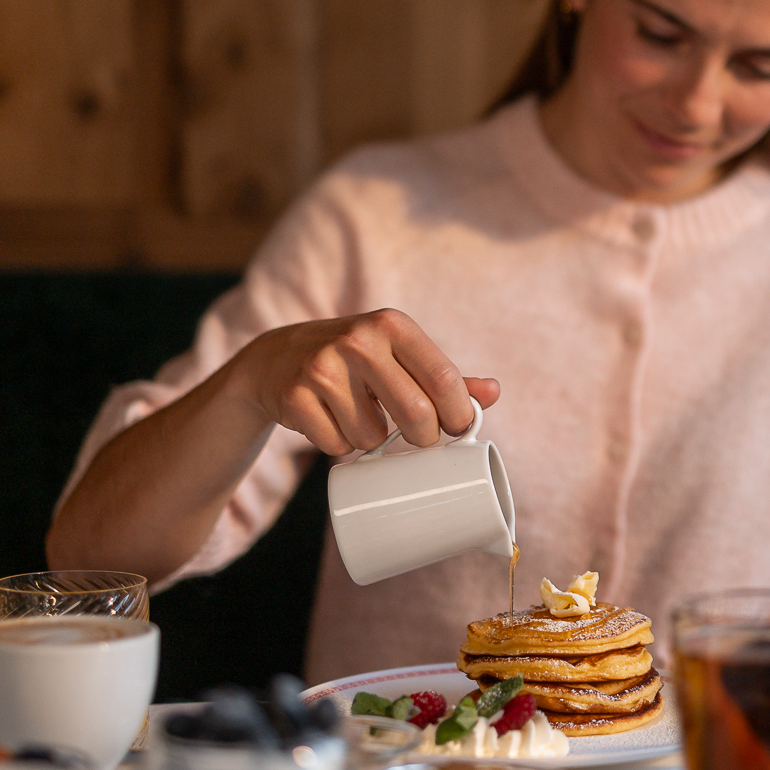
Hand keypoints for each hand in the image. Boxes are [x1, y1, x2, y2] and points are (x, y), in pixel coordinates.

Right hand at [231, 308, 498, 455]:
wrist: (276, 358)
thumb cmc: (354, 359)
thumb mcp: (398, 354)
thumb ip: (443, 375)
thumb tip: (493, 393)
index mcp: (392, 324)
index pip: (443, 377)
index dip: (459, 413)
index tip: (459, 429)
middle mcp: (358, 340)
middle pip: (415, 414)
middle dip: (424, 438)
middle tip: (419, 438)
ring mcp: (322, 367)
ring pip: (371, 437)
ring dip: (372, 442)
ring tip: (360, 417)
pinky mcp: (295, 397)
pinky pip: (336, 445)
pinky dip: (340, 445)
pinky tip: (331, 421)